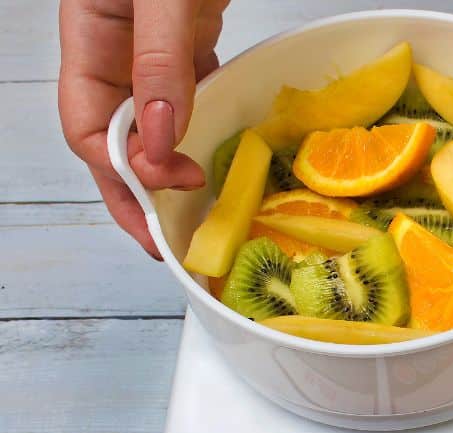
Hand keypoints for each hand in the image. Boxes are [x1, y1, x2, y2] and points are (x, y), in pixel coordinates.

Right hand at [58, 0, 228, 257]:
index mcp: (90, 39)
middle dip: (139, 191)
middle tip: (168, 239)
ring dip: (172, 163)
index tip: (169, 187)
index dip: (122, 171)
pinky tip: (222, 149)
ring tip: (194, 208)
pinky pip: (193, 91)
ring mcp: (153, 44)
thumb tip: (160, 134)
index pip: (89, 128)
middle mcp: (115, 49)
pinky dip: (204, 124)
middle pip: (116, 139)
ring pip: (155, 121)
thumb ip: (158, 59)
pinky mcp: (191, 33)